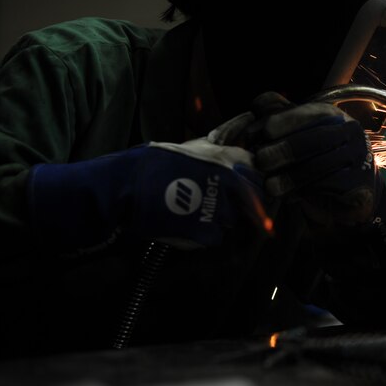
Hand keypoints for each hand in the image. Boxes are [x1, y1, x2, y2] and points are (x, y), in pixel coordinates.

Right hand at [28, 131, 267, 252]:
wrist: (126, 187)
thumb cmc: (152, 163)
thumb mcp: (189, 148)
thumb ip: (216, 154)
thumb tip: (236, 155)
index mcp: (227, 161)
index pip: (259, 176)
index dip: (254, 183)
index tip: (249, 189)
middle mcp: (229, 185)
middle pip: (252, 201)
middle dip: (242, 204)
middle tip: (220, 203)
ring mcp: (220, 210)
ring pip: (232, 219)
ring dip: (220, 218)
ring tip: (194, 211)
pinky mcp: (207, 233)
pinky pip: (215, 236)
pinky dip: (204, 233)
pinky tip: (186, 223)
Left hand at [251, 92, 376, 227]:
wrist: (351, 194)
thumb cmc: (316, 161)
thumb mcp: (298, 137)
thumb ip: (278, 122)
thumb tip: (254, 112)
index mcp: (331, 115)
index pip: (309, 111)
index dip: (283, 119)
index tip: (260, 133)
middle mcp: (348, 131)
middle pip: (315, 138)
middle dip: (284, 149)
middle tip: (260, 160)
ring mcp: (358, 157)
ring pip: (320, 165)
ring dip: (290, 177)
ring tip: (269, 186)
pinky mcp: (359, 184)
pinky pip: (328, 186)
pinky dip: (305, 192)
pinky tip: (289, 197)